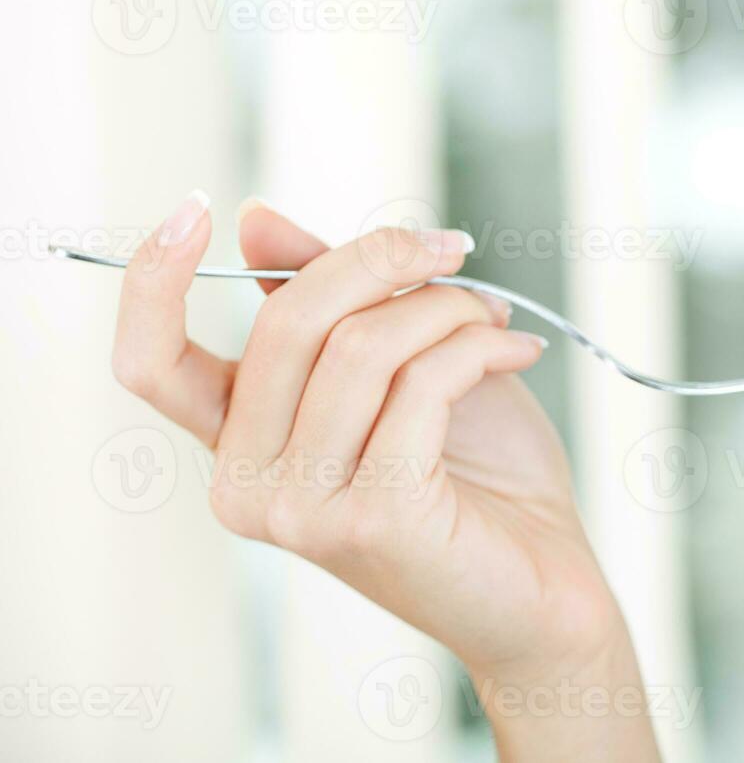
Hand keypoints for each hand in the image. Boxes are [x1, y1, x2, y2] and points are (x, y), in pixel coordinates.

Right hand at [110, 192, 659, 760]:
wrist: (544, 584)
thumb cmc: (475, 472)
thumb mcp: (396, 363)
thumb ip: (327, 299)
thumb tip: (256, 219)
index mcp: (238, 444)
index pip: (150, 364)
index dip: (152, 281)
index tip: (196, 208)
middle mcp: (248, 485)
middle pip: (285, 323)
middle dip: (381, 259)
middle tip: (452, 250)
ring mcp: (304, 509)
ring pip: (363, 345)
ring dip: (448, 308)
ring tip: (494, 319)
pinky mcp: (373, 518)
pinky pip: (423, 382)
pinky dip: (481, 346)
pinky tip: (517, 353)